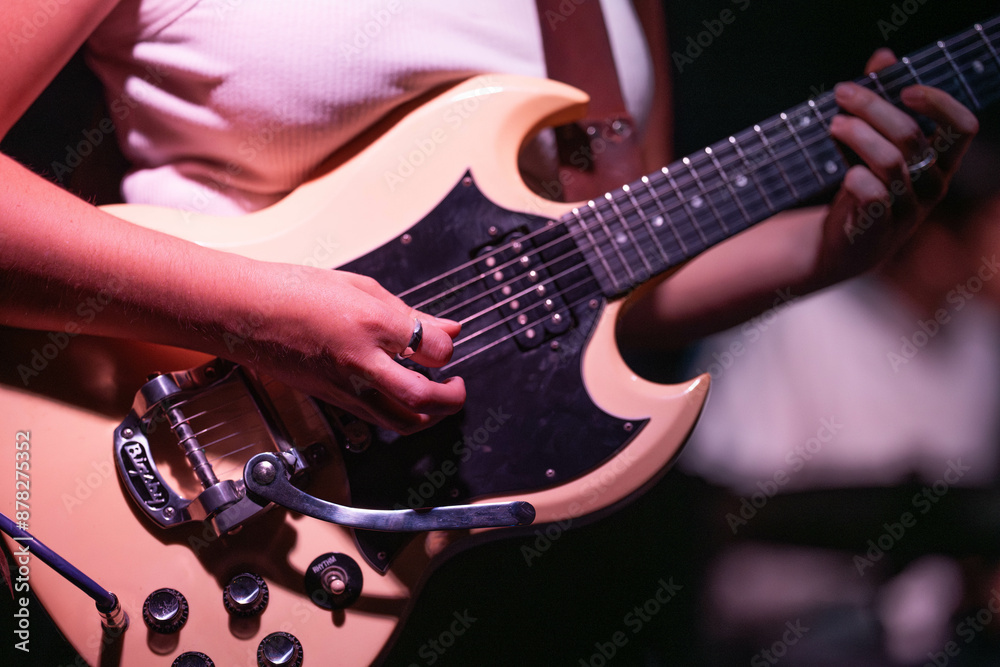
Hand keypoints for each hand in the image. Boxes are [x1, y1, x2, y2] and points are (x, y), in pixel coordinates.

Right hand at [227, 263, 465, 434]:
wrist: (244, 313)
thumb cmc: (293, 292)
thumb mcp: (361, 289)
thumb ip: (410, 313)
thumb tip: (446, 329)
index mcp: (371, 324)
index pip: (434, 350)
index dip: (449, 349)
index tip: (445, 343)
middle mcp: (361, 362)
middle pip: (423, 399)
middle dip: (451, 399)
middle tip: (456, 386)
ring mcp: (345, 387)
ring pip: (400, 422)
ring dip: (428, 416)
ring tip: (434, 396)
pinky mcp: (332, 400)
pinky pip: (376, 417)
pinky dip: (398, 412)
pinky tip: (399, 393)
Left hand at [820, 48, 978, 281]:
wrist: (841, 244)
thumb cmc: (861, 184)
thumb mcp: (873, 142)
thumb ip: (881, 101)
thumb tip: (883, 56)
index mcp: (940, 161)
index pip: (961, 128)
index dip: (939, 103)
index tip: (905, 88)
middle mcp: (931, 185)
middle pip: (912, 137)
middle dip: (874, 108)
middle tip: (842, 94)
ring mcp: (907, 210)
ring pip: (890, 163)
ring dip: (858, 136)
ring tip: (833, 124)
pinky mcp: (878, 230)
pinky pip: (874, 198)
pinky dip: (858, 180)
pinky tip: (844, 172)